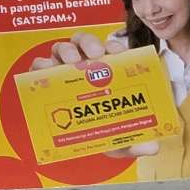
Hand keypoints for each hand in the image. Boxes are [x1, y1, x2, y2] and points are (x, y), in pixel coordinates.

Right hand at [32, 30, 156, 155]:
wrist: (81, 143)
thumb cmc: (104, 132)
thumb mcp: (121, 140)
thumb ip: (135, 142)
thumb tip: (151, 146)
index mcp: (108, 72)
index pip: (112, 50)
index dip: (115, 46)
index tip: (118, 52)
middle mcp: (85, 66)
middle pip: (86, 43)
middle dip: (90, 43)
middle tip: (95, 55)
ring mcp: (63, 70)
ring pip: (63, 48)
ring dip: (67, 50)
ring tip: (71, 61)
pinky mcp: (44, 79)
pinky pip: (39, 66)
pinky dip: (41, 66)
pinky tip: (46, 72)